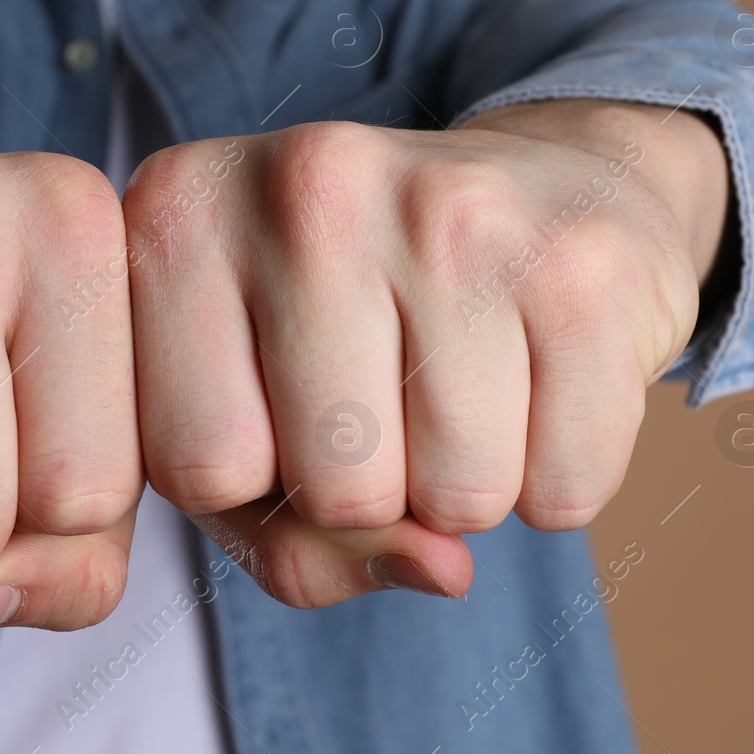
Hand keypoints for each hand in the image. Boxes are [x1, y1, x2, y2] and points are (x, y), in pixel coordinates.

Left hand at [122, 100, 727, 606]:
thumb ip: (281, 539)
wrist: (549, 189)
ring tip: (461, 380)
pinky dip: (559, 473)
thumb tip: (438, 568)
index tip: (277, 410)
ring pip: (455, 499)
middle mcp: (302, 185)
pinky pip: (567, 485)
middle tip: (389, 394)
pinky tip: (537, 374)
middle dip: (370, 494)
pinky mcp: (577, 258)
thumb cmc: (360, 328)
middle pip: (332, 490)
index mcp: (176, 212)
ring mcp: (445, 208)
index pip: (194, 468)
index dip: (250, 486)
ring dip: (466, 487)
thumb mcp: (260, 416)